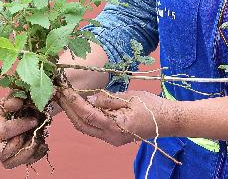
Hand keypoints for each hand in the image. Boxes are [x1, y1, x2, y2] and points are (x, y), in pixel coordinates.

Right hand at [0, 95, 55, 168]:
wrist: (35, 107)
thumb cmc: (25, 99)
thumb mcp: (21, 93)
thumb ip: (16, 95)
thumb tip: (14, 104)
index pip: (3, 131)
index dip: (20, 127)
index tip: (34, 120)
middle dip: (18, 146)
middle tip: (31, 135)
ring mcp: (4, 149)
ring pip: (8, 164)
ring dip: (28, 153)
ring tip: (39, 140)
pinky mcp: (15, 156)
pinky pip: (22, 164)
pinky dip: (36, 156)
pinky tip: (43, 144)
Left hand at [56, 87, 176, 146]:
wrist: (169, 121)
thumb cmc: (152, 107)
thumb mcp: (131, 97)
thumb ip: (108, 99)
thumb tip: (89, 97)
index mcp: (116, 127)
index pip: (87, 114)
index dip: (73, 101)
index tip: (63, 89)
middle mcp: (111, 137)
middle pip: (81, 124)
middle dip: (68, 108)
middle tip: (58, 92)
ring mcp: (111, 139)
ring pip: (86, 127)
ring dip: (74, 112)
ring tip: (64, 96)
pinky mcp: (113, 136)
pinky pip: (94, 127)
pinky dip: (84, 115)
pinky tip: (79, 103)